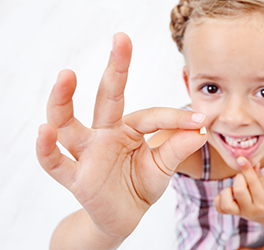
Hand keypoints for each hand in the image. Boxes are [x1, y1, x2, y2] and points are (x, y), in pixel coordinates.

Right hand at [36, 33, 206, 238]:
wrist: (123, 217)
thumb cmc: (140, 186)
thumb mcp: (162, 167)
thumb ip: (177, 149)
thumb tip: (200, 131)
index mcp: (128, 129)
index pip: (151, 116)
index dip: (176, 119)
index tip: (200, 122)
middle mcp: (105, 134)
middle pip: (106, 98)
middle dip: (114, 69)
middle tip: (121, 39)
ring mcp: (87, 152)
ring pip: (69, 123)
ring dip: (64, 101)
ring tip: (66, 76)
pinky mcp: (75, 176)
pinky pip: (55, 162)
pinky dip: (47, 148)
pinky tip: (45, 131)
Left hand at [214, 157, 263, 224]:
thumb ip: (258, 175)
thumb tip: (252, 161)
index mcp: (263, 201)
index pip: (253, 182)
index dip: (246, 169)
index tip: (241, 159)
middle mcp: (251, 210)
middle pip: (239, 191)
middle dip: (239, 179)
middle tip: (242, 177)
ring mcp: (241, 214)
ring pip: (227, 204)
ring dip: (228, 191)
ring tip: (234, 188)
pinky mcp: (233, 214)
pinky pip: (220, 208)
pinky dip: (219, 199)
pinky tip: (226, 193)